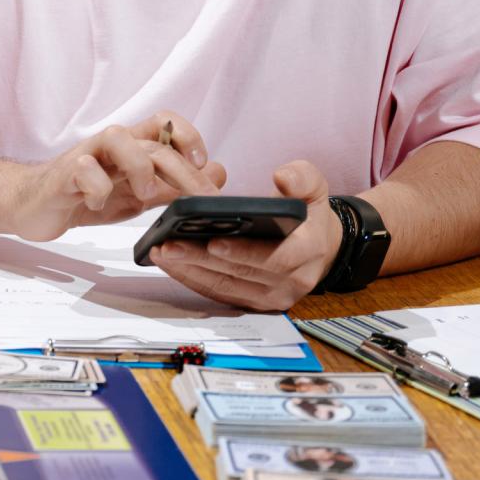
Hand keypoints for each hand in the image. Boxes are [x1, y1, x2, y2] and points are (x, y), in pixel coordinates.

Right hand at [12, 111, 227, 241]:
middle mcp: (110, 145)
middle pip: (154, 141)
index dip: (189, 137)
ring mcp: (86, 156)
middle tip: (198, 199)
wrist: (31, 205)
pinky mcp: (63, 174)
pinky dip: (96, 188)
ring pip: (118, 137)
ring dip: (139, 167)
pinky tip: (96, 204)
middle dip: (183, 171)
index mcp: (131, 147)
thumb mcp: (138, 196)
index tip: (204, 167)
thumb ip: (174, 186)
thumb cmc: (84, 195)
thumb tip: (219, 173)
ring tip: (144, 195)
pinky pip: (84, 170)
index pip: (166, 122)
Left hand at [149, 160, 342, 310]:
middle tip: (169, 245)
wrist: (318, 246)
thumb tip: (283, 177)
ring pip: (225, 286)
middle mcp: (291, 281)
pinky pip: (218, 293)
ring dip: (189, 271)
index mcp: (308, 252)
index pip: (275, 258)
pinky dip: (191, 278)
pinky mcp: (252, 302)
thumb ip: (303, 179)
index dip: (243, 252)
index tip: (213, 241)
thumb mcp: (313, 188)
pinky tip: (169, 262)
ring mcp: (271, 297)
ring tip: (161, 251)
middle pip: (241, 274)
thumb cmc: (308, 215)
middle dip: (201, 260)